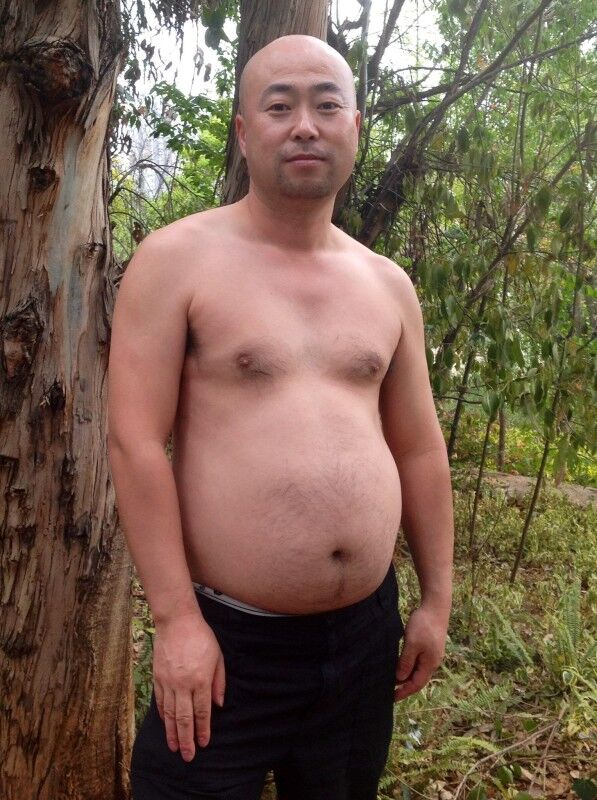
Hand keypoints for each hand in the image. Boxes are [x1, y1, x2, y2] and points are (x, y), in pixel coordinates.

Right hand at [152, 613, 225, 761]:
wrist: (176, 621)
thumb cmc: (201, 637)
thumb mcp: (218, 656)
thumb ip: (219, 681)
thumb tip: (218, 704)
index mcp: (200, 680)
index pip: (202, 712)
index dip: (203, 730)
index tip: (204, 743)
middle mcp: (183, 685)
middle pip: (184, 718)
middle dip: (186, 740)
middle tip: (188, 756)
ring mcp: (168, 682)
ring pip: (170, 714)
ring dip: (172, 733)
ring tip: (173, 748)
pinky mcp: (157, 677)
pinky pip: (160, 702)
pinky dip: (163, 715)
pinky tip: (166, 725)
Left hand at [394, 604, 447, 700]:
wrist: (435, 607)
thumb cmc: (423, 625)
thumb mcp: (412, 644)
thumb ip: (406, 662)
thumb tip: (400, 679)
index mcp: (430, 664)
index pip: (416, 684)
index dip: (404, 692)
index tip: (392, 698)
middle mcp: (433, 662)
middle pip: (418, 679)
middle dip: (405, 686)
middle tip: (390, 691)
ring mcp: (432, 654)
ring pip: (418, 670)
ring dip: (407, 676)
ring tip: (394, 680)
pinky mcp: (430, 646)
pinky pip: (419, 661)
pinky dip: (410, 666)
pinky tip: (401, 664)